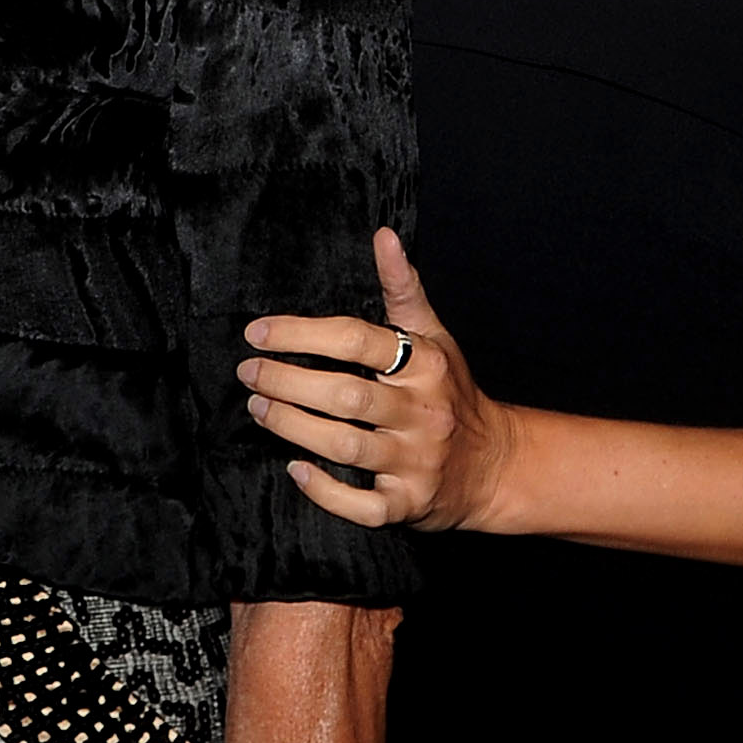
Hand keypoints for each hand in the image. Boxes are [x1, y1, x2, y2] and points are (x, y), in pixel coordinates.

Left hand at [239, 229, 514, 530]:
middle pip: (346, 396)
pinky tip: (295, 469)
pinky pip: (363, 506)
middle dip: (288, 383)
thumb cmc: (450, 392)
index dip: (301, 333)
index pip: (357, 340)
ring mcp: (417, 462)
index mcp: (424, 365)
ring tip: (258, 409)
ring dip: (294, 428)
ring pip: (347, 447)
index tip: (257, 333)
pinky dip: (326, 491)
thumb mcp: (434, 336)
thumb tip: (383, 235)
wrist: (494, 465)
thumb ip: (402, 289)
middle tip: (248, 374)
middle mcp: (422, 412)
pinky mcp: (409, 505)